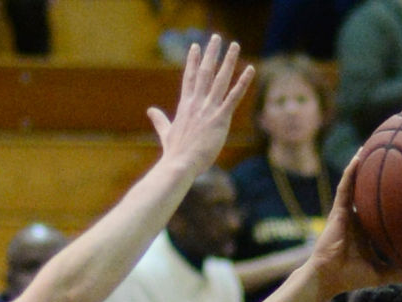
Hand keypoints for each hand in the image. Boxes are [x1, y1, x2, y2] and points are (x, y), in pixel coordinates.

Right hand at [146, 35, 254, 180]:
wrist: (179, 164)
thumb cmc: (174, 153)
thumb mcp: (166, 133)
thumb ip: (160, 120)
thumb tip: (150, 110)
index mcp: (186, 105)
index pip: (190, 77)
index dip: (193, 61)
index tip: (196, 46)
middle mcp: (197, 103)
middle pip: (205, 72)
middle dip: (211, 53)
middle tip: (217, 37)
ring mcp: (208, 110)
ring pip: (220, 80)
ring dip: (228, 61)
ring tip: (235, 45)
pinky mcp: (220, 119)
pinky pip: (234, 97)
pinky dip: (243, 83)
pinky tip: (251, 70)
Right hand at [306, 156, 401, 299]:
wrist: (329, 277)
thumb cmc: (352, 277)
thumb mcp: (384, 274)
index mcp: (367, 230)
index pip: (381, 209)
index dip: (393, 197)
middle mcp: (358, 217)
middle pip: (370, 191)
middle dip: (380, 174)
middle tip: (397, 156)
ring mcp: (347, 212)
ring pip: (357, 183)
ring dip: (364, 164)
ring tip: (376, 143)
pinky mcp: (337, 210)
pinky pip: (345, 186)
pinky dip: (351, 171)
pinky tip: (360, 155)